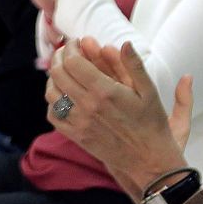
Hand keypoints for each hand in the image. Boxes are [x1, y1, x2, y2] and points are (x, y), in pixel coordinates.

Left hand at [46, 38, 192, 197]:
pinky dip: (54, 101)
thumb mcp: (149, 91)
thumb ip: (134, 65)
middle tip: (68, 52)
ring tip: (65, 70)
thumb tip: (125, 43)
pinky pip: (54, 115)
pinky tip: (64, 94)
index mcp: (105, 92)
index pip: (73, 61)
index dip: (71, 47)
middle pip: (58, 73)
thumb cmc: (151, 123)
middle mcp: (88, 106)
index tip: (77, 42)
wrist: (149, 161)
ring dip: (54, 77)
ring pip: (51, 92)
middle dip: (60, 57)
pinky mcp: (76, 136)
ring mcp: (80, 123)